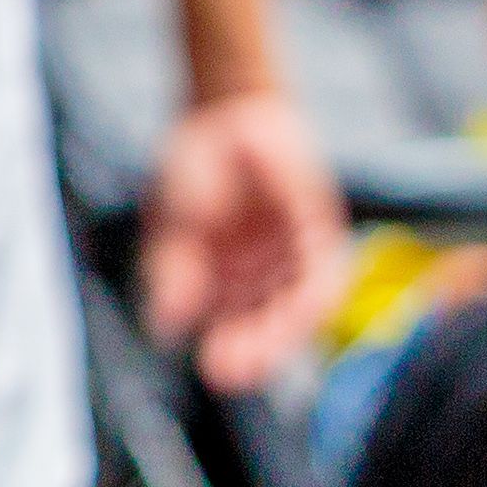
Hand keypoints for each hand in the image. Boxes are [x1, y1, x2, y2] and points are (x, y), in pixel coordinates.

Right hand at [141, 85, 340, 396]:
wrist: (231, 113)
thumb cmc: (194, 169)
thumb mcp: (174, 223)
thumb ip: (173, 272)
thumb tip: (164, 327)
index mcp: (218, 279)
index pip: (224, 326)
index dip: (220, 348)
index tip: (206, 369)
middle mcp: (257, 279)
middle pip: (259, 326)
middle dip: (247, 352)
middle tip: (227, 372)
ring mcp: (289, 262)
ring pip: (289, 312)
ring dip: (275, 338)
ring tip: (254, 357)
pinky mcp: (320, 240)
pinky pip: (321, 280)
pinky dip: (308, 300)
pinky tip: (295, 316)